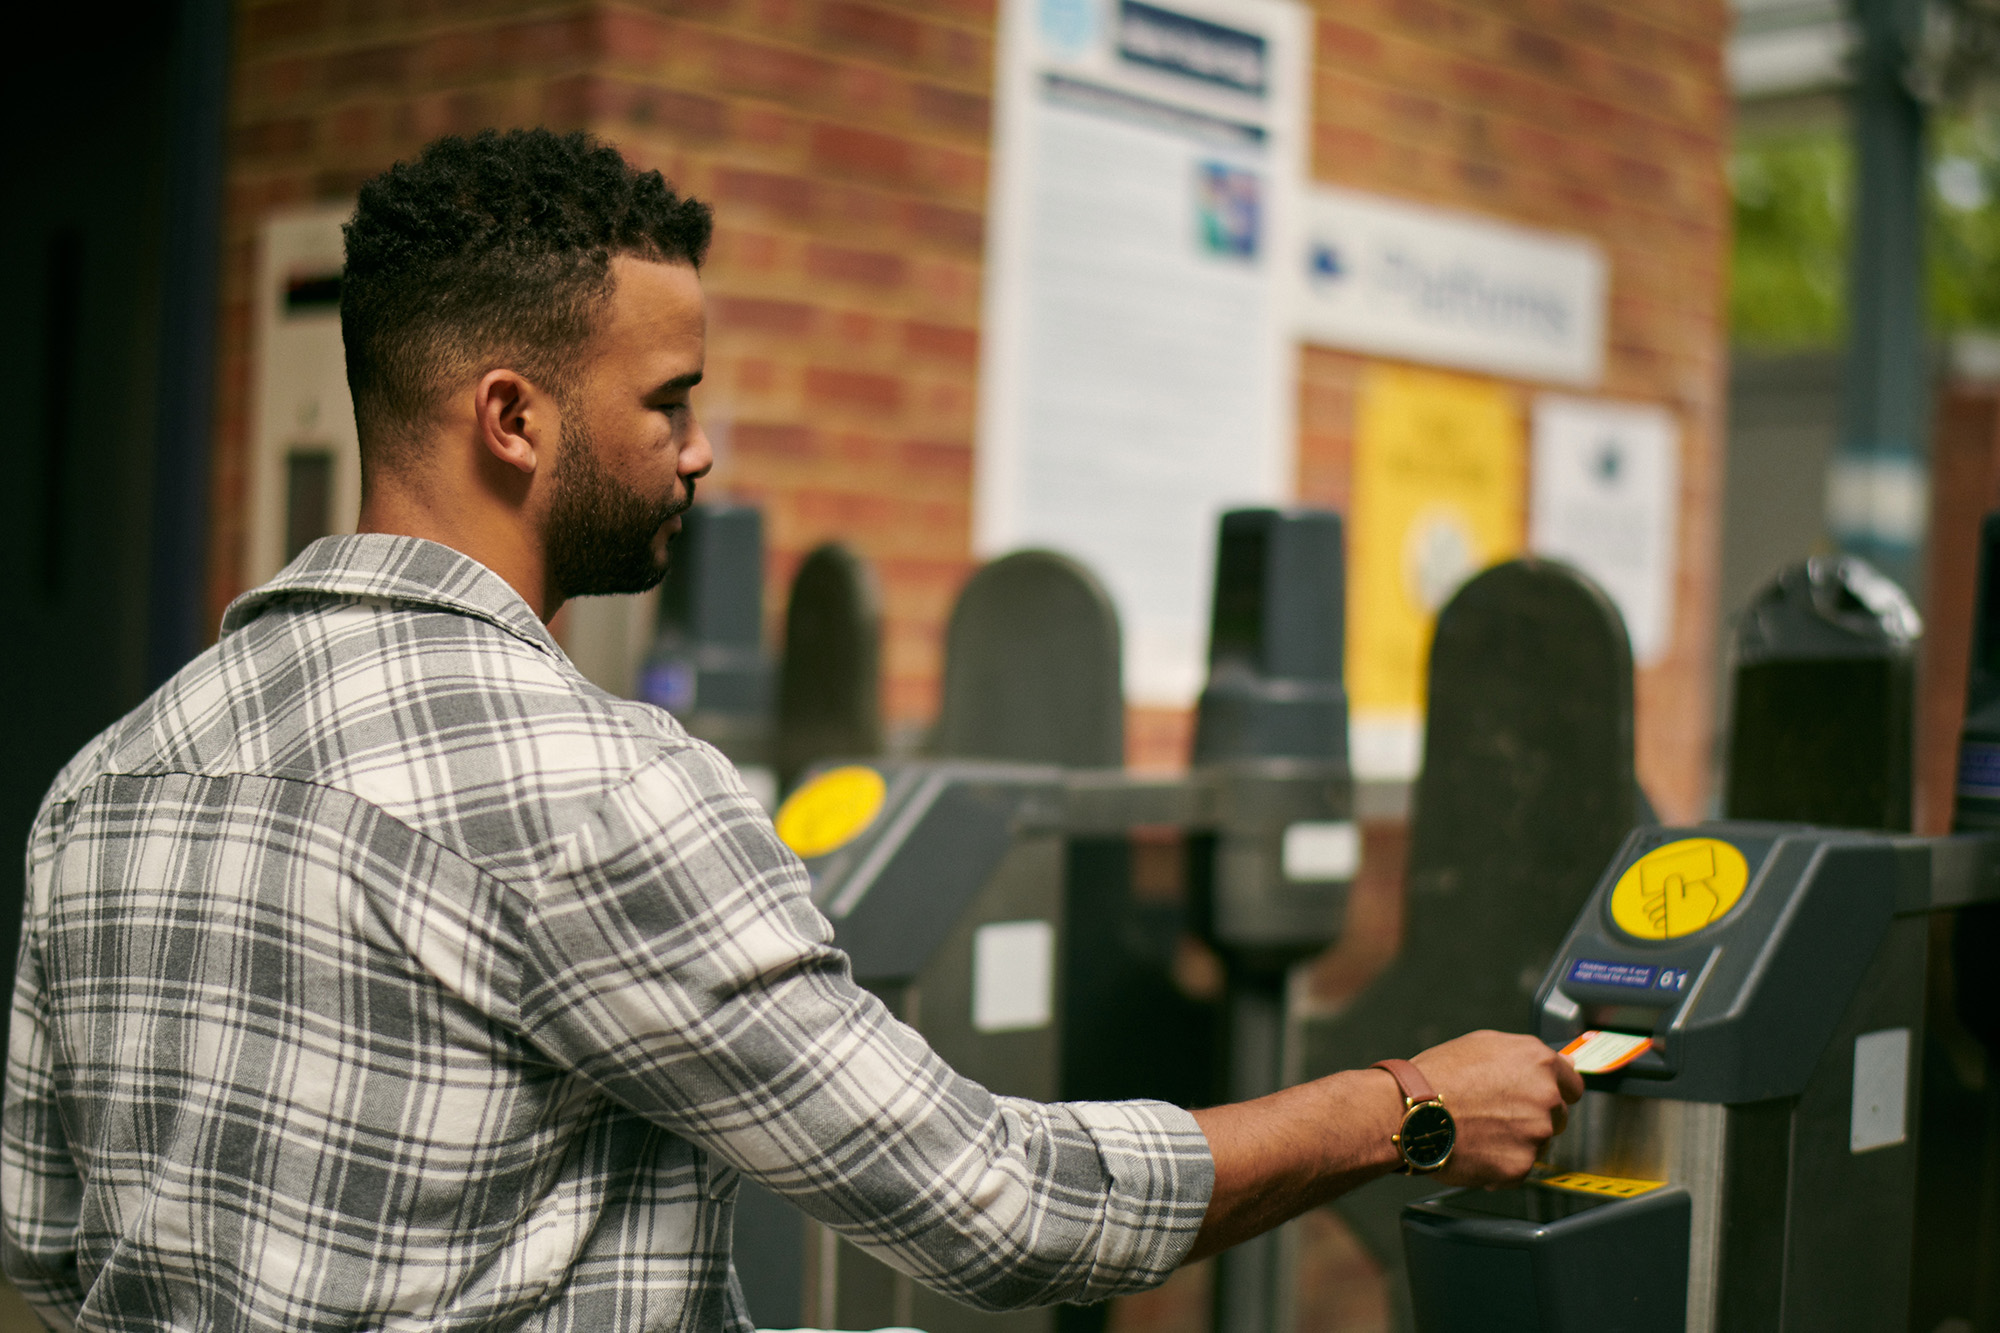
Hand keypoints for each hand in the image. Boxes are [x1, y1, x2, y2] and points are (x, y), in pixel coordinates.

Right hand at [1410, 1030, 1582, 1186]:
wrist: (1410, 1111)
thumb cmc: (1438, 1074)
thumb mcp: (1483, 1044)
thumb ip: (1524, 1054)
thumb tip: (1556, 1064)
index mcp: (1540, 1063)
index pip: (1572, 1084)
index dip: (1554, 1091)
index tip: (1539, 1098)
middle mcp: (1546, 1097)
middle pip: (1557, 1116)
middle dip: (1533, 1117)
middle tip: (1497, 1115)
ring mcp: (1536, 1134)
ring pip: (1538, 1143)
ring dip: (1517, 1141)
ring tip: (1481, 1131)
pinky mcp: (1521, 1166)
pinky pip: (1518, 1168)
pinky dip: (1501, 1164)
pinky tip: (1476, 1149)